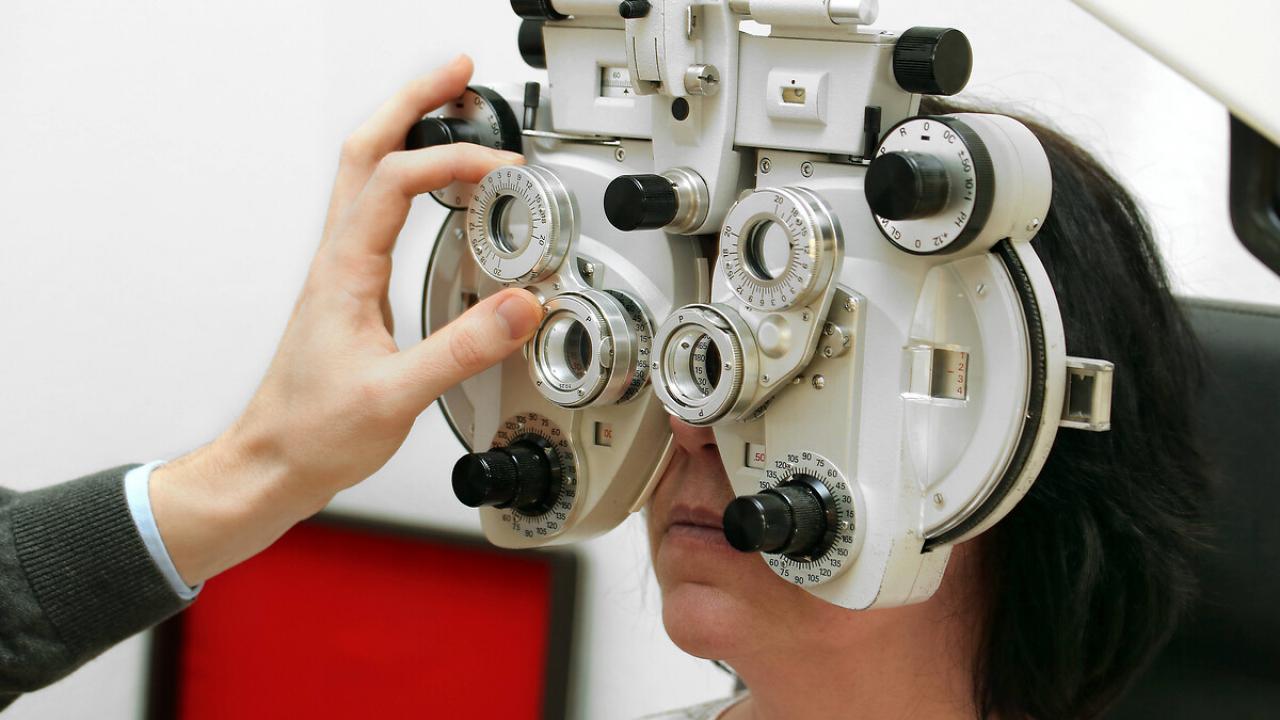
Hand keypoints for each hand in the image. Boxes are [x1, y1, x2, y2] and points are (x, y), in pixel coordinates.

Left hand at [149, 55, 540, 586]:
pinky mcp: (352, 287)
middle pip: (365, 147)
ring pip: (364, 170)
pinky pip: (375, 207)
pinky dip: (407, 174)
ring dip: (404, 127)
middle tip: (457, 75)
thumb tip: (520, 305)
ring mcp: (342, 268)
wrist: (273, 461)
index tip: (500, 169)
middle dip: (413, 101)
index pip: (394, 180)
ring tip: (448, 106)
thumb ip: (461, 350)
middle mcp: (338, 258)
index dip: (450, 161)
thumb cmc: (314, 432)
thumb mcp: (396, 396)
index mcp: (345, 271)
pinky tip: (433, 185)